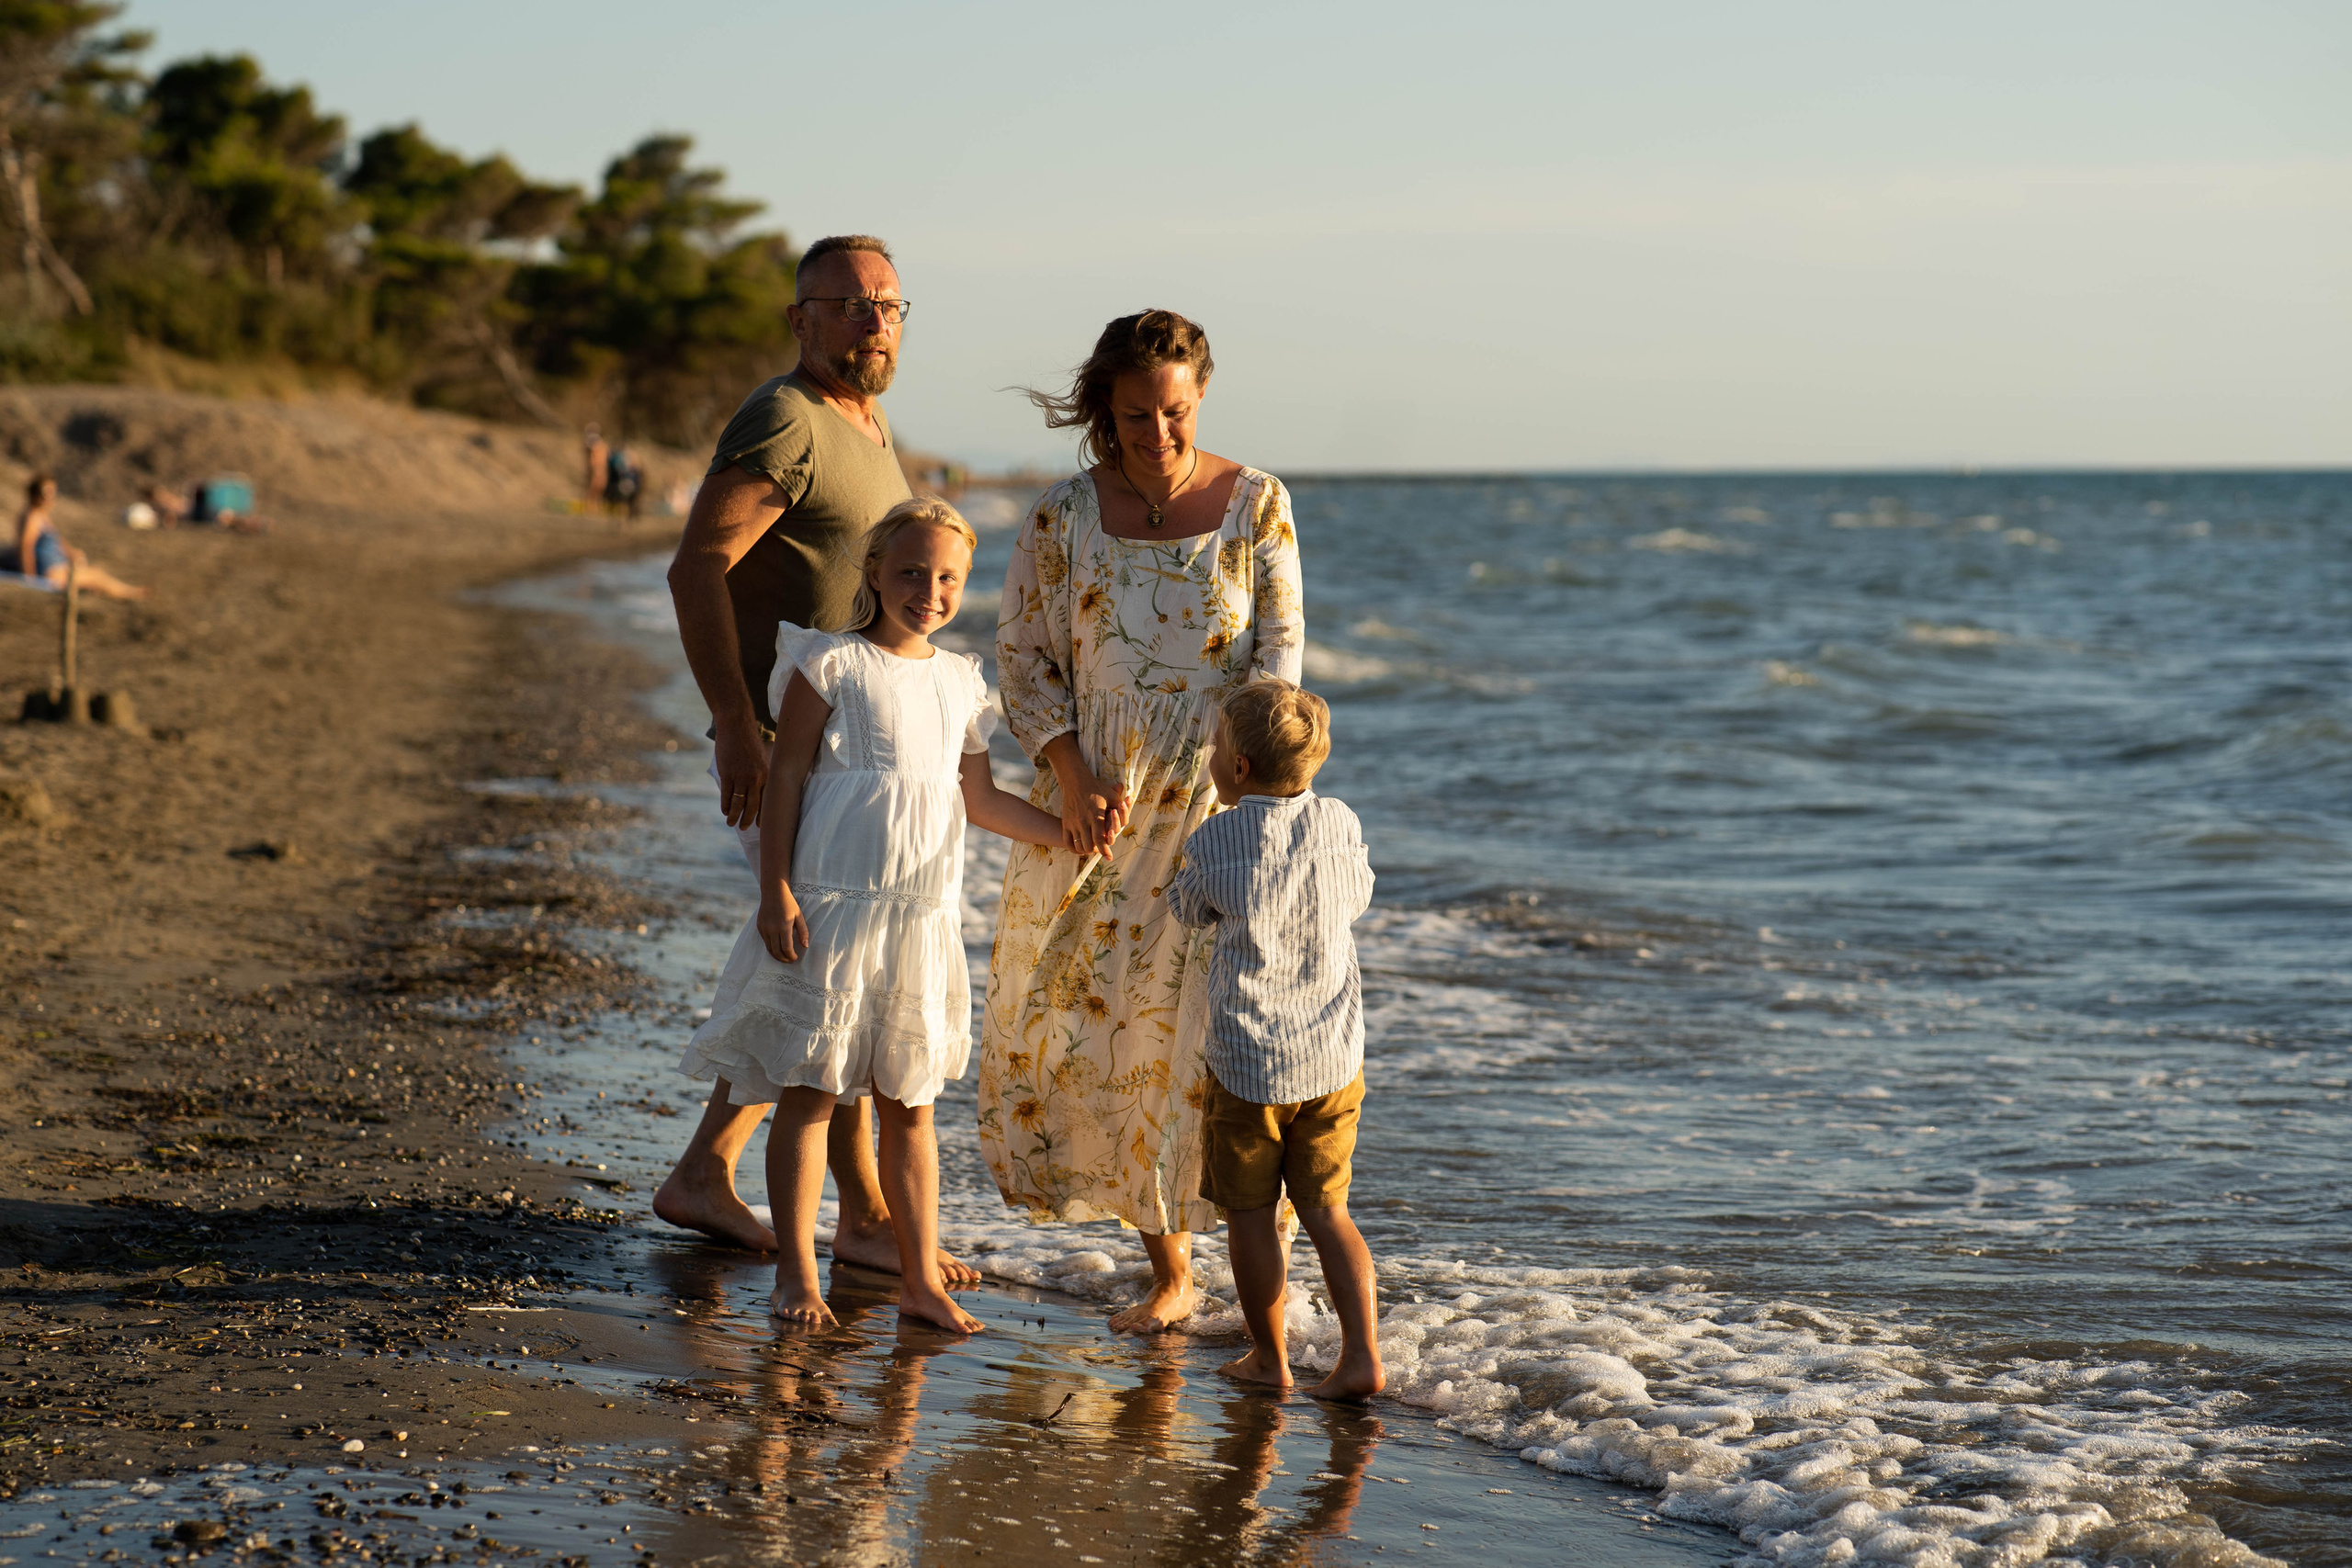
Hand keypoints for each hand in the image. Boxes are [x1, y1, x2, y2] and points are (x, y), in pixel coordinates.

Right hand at [714, 713, 768, 828]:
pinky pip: (726, 795)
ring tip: (731, 823)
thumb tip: (761, 789)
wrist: (737, 725)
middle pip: (753, 806)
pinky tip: (725, 811)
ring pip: (738, 803)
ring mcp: (741, 776)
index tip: (761, 825)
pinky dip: (725, 805)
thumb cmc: (750, 741)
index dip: (764, 814)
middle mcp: (756, 778)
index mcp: (767, 774)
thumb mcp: (763, 756)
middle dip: (749, 820)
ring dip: (734, 816)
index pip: (767, 800)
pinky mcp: (727, 773)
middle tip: (745, 828)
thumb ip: (763, 773)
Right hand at [757, 887, 808, 962]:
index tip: (795, 958)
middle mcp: (772, 929)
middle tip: (790, 961)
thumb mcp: (799, 916)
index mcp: (784, 927)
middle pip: (777, 951)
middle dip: (784, 959)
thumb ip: (803, 932)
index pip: (787, 948)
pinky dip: (771, 947)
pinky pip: (765, 941)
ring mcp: (764, 928)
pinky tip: (777, 948)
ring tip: (784, 957)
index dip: (791, 956)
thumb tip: (805, 946)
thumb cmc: (789, 903)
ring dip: (776, 955)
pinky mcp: (759, 927)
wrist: (773, 892)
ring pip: (769, 948)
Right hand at [1058, 768, 1130, 855]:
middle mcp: (1083, 821)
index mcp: (1095, 815)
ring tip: (1091, 849)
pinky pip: (1067, 842)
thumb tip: (1131, 811)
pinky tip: (1080, 848)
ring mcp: (1072, 823)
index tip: (1109, 857)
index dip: (1104, 850)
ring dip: (1086, 850)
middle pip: (1089, 845)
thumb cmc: (1096, 788)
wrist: (1075, 781)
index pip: (1099, 838)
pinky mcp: (1065, 823)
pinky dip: (1074, 848)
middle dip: (1096, 851)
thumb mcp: (1111, 795)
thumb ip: (1121, 805)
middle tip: (1100, 850)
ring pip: (1078, 845)